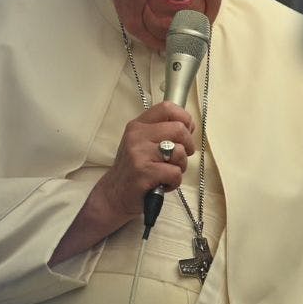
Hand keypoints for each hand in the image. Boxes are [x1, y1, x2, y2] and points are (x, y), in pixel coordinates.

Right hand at [96, 101, 195, 216]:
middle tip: (179, 158)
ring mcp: (139, 154)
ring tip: (167, 173)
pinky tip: (163, 184)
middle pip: (179, 129)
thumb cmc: (133, 170)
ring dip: (180, 167)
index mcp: (138, 126)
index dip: (184, 118)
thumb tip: (188, 125)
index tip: (186, 131)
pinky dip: (174, 182)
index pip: (167, 108)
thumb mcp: (141, 144)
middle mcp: (137, 136)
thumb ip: (161, 132)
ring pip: (179, 152)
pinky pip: (175, 173)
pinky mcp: (143, 172)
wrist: (114, 195)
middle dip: (187, 146)